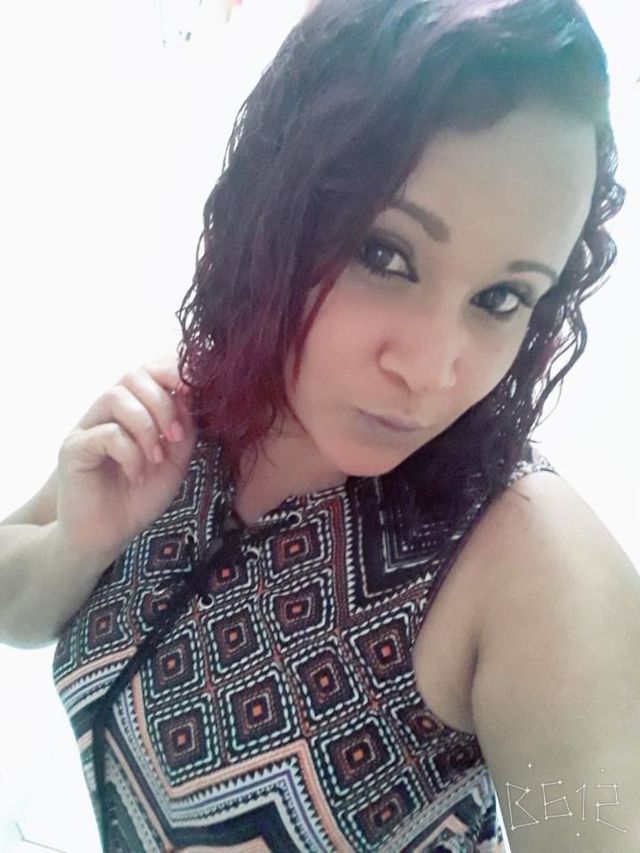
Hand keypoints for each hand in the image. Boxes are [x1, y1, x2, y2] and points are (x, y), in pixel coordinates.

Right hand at [55, 355, 197, 560]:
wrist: (107, 536)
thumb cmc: (139, 497)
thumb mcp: (175, 461)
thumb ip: (184, 429)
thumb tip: (192, 396)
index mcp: (133, 409)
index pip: (149, 369)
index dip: (173, 372)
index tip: (194, 393)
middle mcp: (107, 411)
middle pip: (133, 376)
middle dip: (163, 403)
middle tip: (175, 437)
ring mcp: (88, 426)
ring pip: (117, 397)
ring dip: (146, 427)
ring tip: (155, 459)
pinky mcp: (74, 448)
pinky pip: (106, 433)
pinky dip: (130, 453)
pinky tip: (137, 475)